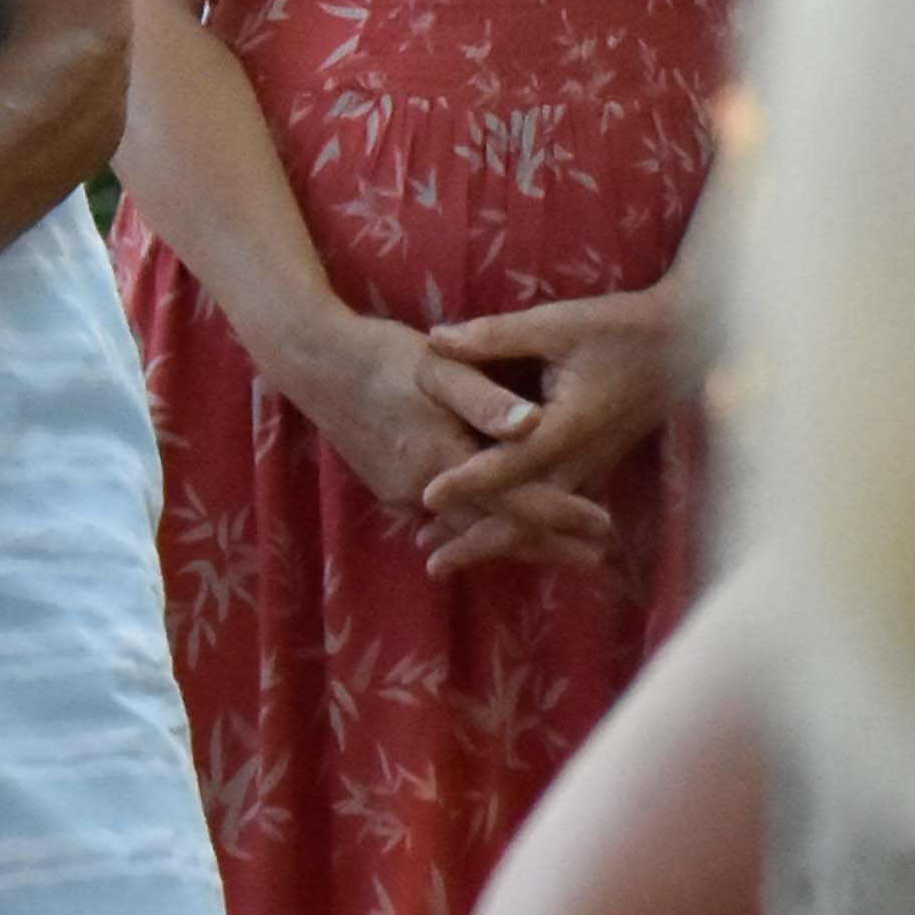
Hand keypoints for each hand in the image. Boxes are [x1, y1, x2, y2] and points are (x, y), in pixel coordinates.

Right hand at [268, 310, 615, 571]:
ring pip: (467, 528)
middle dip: (545, 546)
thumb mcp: (438, 366)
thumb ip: (486, 399)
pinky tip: (494, 523)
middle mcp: (423, 489)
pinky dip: (476, 524)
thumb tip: (535, 425)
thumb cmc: (381, 355)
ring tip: (554, 550)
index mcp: (444, 458)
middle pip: (495, 529)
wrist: (311, 361)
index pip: (515, 502)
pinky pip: (442, 516)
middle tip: (593, 559)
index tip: (603, 530)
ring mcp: (401, 493)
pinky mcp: (387, 488)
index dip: (562, 518)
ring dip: (511, 540)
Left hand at [416, 287, 681, 573]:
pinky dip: (521, 526)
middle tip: (430, 562)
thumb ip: (494, 336)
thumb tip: (434, 340)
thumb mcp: (555, 323)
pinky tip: (485, 532)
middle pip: (527, 514)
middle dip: (479, 540)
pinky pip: (554, 507)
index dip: (470, 482)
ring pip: (540, 519)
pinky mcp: (593, 465)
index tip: (427, 498)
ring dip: (496, 539)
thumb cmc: (618, 328)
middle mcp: (582, 458)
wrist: (683, 343)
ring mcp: (591, 467)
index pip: (512, 464)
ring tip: (444, 556)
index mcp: (569, 425)